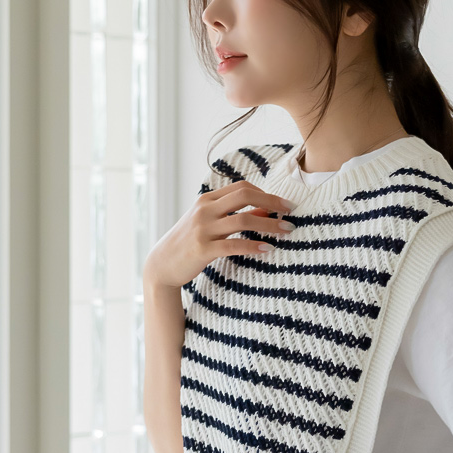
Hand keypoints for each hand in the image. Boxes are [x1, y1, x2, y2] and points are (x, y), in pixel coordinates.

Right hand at [143, 179, 294, 290]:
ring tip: (287, 231)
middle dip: (272, 201)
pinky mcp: (202, 249)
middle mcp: (204, 210)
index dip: (266, 193)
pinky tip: (268, 249)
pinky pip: (234, 245)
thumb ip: (234, 215)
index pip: (242, 187)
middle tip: (291, 211)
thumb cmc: (189, 243)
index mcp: (207, 199)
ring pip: (243, 220)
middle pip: (244, 195)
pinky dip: (254, 246)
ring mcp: (203, 229)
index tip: (284, 203)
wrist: (162, 264)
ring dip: (269, 224)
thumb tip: (265, 209)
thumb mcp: (210, 224)